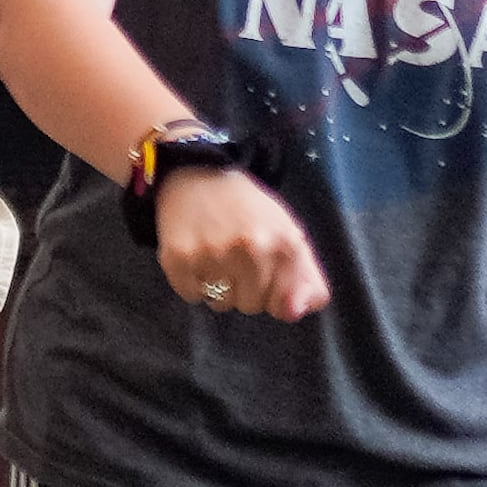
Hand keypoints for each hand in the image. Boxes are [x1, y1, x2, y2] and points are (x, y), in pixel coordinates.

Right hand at [156, 160, 329, 319]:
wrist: (198, 173)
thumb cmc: (247, 209)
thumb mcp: (290, 234)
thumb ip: (307, 279)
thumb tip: (294, 313)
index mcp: (283, 244)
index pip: (280, 304)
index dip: (269, 291)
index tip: (262, 270)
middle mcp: (250, 249)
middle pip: (249, 306)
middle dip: (243, 289)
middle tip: (234, 257)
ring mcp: (213, 254)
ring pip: (220, 304)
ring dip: (217, 287)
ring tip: (214, 255)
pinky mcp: (178, 257)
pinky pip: (191, 295)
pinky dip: (191, 283)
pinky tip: (196, 256)